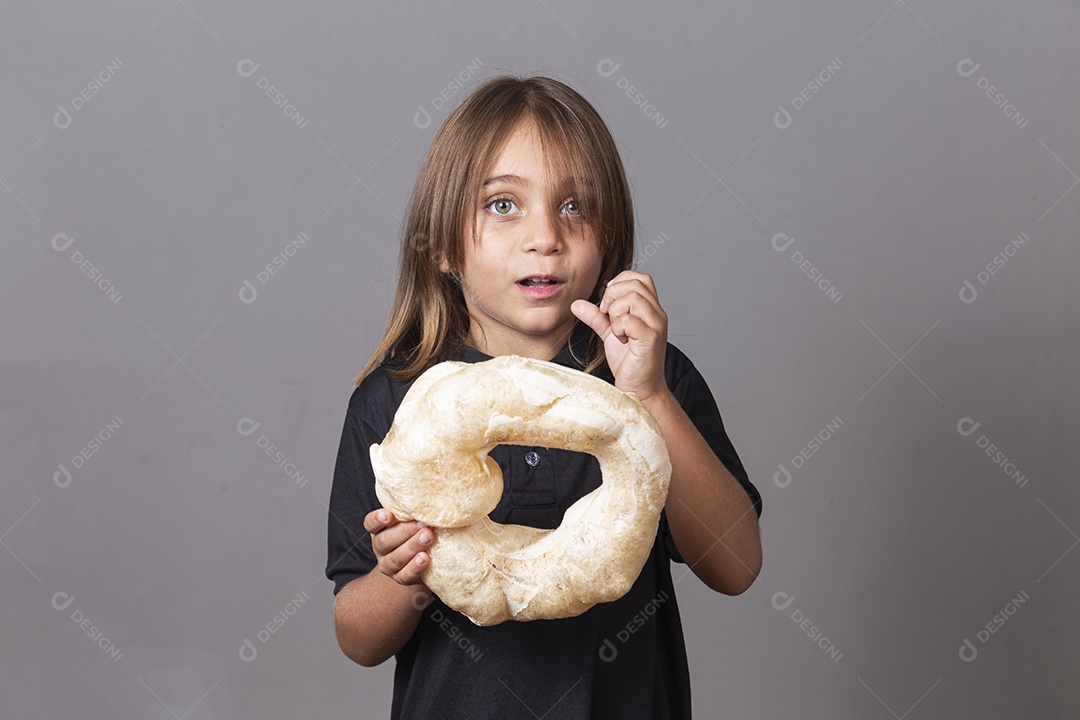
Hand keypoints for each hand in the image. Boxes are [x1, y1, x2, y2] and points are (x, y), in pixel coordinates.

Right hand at [363, 508, 433, 585]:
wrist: (422, 560)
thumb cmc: (418, 531)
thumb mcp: (412, 519)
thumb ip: (414, 509)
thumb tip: (434, 492)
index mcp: (380, 530)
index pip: (371, 524)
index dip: (377, 519)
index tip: (389, 514)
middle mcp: (381, 548)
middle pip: (384, 541)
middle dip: (404, 532)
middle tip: (422, 524)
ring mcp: (389, 565)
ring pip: (395, 559)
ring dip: (412, 547)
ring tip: (428, 538)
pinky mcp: (401, 578)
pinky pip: (405, 575)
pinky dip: (415, 567)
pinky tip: (425, 558)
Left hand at [571, 270, 669, 402]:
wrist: (639, 389)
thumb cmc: (630, 362)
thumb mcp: (610, 334)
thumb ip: (597, 317)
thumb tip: (577, 303)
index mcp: (650, 309)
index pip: (640, 278)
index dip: (619, 282)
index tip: (607, 301)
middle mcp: (657, 313)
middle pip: (635, 283)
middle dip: (612, 295)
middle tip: (606, 315)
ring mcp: (656, 325)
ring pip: (632, 298)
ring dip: (615, 312)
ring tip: (615, 330)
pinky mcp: (651, 338)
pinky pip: (628, 320)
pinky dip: (617, 328)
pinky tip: (620, 340)